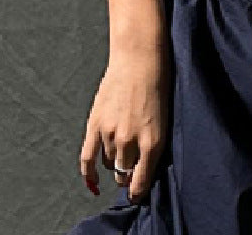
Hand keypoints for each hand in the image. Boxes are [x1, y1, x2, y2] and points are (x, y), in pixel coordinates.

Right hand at [78, 42, 170, 202]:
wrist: (139, 58)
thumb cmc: (158, 85)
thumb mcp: (164, 119)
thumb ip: (153, 145)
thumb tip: (142, 169)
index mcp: (153, 141)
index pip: (141, 182)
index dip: (138, 192)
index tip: (137, 194)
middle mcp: (131, 141)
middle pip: (123, 174)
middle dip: (127, 175)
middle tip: (131, 168)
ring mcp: (111, 133)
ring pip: (109, 163)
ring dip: (114, 162)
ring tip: (122, 147)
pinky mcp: (95, 124)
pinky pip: (87, 159)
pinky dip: (89, 174)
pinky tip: (93, 183)